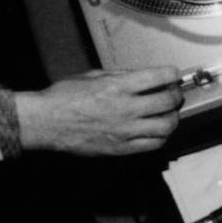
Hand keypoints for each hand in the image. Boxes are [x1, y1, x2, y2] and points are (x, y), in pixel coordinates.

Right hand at [16, 68, 184, 156]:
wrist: (45, 123)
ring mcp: (124, 131)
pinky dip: (160, 137)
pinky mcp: (120, 149)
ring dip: (172, 118)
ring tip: (168, 114)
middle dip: (176, 95)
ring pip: (166, 126)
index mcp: (118, 86)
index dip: (172, 73)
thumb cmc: (64, 96)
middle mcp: (125, 108)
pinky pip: (152, 145)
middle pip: (168, 102)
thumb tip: (144, 77)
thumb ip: (122, 75)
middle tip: (174, 94)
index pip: (160, 77)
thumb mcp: (94, 75)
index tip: (174, 74)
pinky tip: (157, 130)